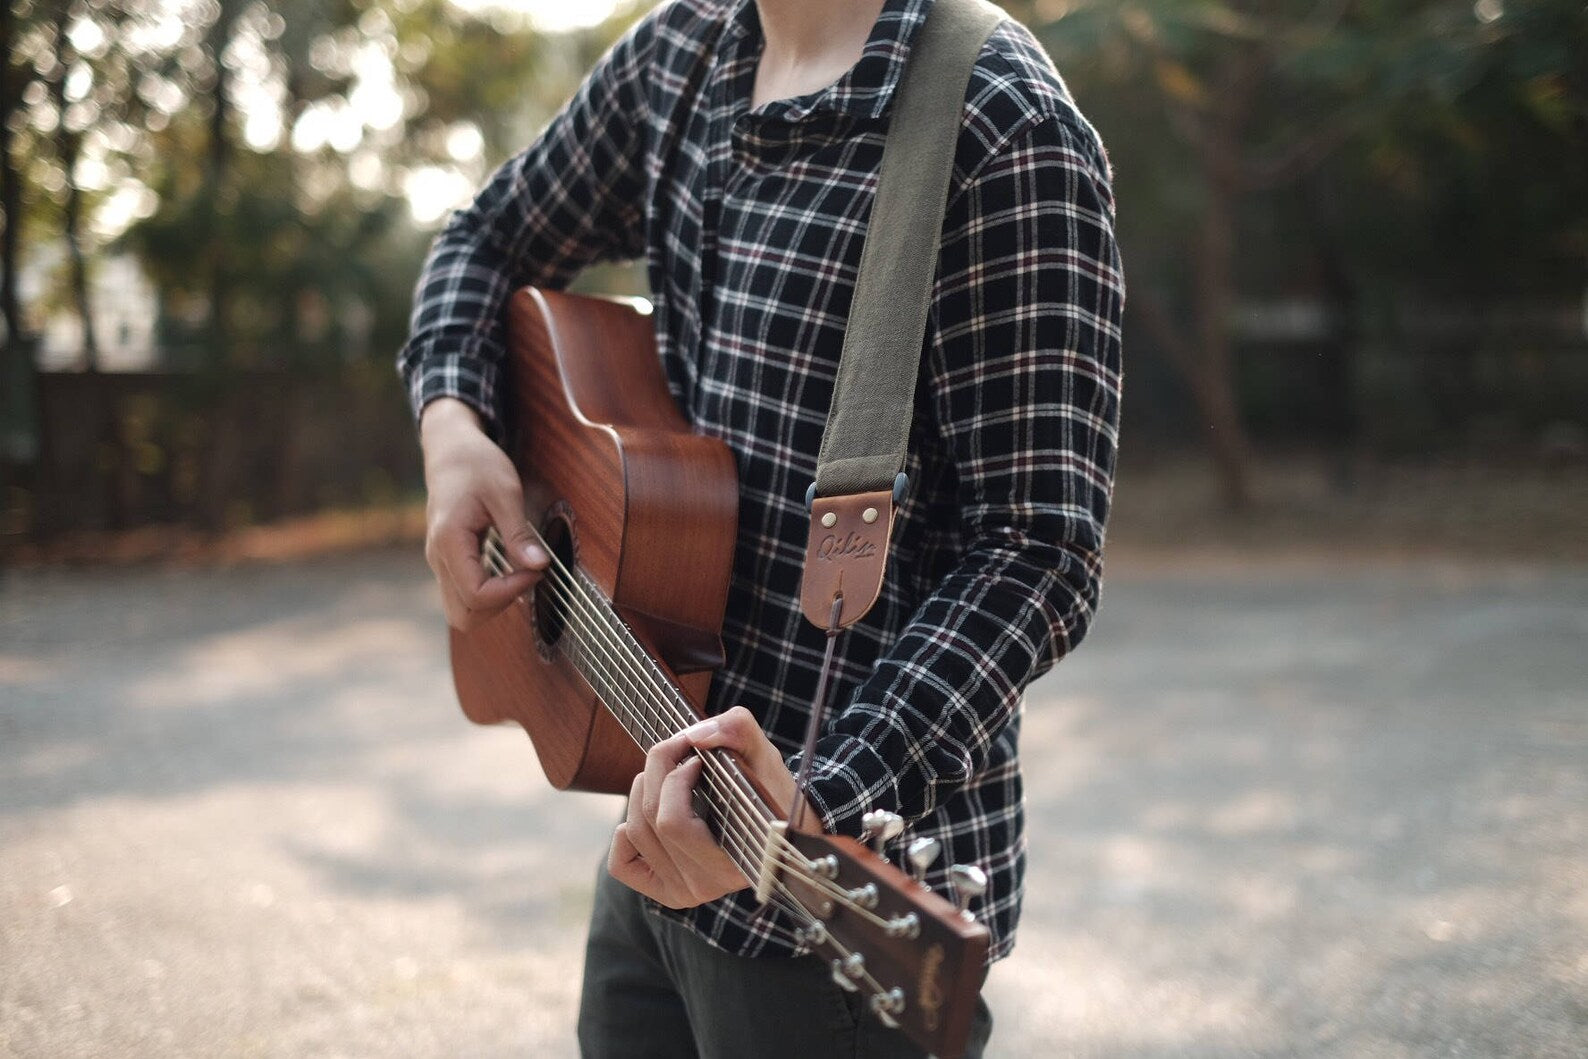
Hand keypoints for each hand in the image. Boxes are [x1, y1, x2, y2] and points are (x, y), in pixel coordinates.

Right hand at [419, 397, 547, 630]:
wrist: (449, 449)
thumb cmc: (476, 464)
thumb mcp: (504, 493)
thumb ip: (519, 534)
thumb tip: (540, 565)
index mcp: (449, 541)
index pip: (477, 594)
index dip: (511, 590)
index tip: (536, 569)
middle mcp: (438, 558)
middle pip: (463, 616)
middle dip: (500, 606)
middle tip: (527, 575)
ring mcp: (439, 562)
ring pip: (461, 611)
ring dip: (494, 603)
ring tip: (520, 573)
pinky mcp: (447, 561)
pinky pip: (462, 595)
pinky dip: (487, 594)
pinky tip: (509, 571)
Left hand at [609, 705, 817, 908]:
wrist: (781, 837)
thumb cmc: (772, 795)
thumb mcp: (766, 756)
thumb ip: (738, 730)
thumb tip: (694, 735)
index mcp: (733, 862)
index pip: (674, 821)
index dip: (676, 776)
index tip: (697, 758)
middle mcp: (706, 886)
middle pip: (651, 820)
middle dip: (658, 771)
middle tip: (680, 754)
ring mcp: (684, 892)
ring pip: (635, 831)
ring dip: (643, 790)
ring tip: (670, 777)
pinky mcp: (666, 892)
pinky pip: (621, 863)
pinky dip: (624, 834)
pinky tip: (650, 817)